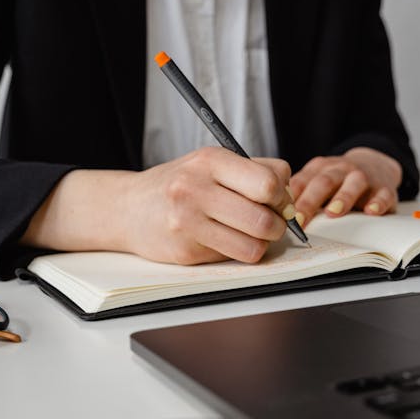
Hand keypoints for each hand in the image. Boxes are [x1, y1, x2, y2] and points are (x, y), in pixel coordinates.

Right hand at [122, 147, 293, 263]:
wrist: (128, 209)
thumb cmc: (178, 185)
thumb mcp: (210, 164)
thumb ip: (252, 173)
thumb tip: (291, 201)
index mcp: (210, 160)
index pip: (269, 181)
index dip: (283, 195)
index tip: (277, 200)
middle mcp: (196, 188)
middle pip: (265, 218)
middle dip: (277, 225)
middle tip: (270, 222)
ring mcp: (188, 222)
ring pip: (254, 245)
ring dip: (261, 243)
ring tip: (248, 233)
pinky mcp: (186, 251)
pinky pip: (234, 258)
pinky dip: (238, 252)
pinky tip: (223, 240)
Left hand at [289, 147, 401, 223]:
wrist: (374, 163)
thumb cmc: (338, 180)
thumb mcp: (317, 181)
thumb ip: (301, 195)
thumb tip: (278, 218)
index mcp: (319, 169)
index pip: (302, 182)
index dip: (290, 199)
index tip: (280, 216)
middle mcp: (340, 169)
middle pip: (323, 182)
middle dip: (309, 202)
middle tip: (299, 221)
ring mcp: (363, 177)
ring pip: (353, 183)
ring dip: (343, 198)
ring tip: (332, 213)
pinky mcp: (384, 188)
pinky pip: (383, 193)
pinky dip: (378, 202)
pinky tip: (371, 211)